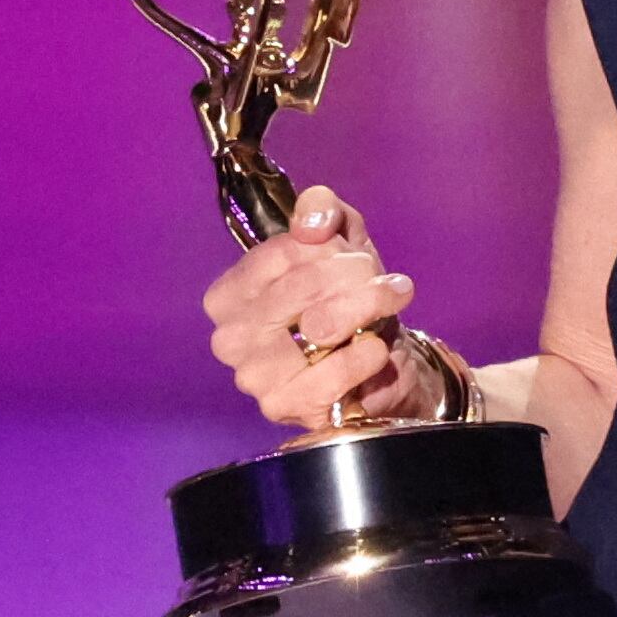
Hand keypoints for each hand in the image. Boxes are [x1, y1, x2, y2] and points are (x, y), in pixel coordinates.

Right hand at [200, 183, 440, 430]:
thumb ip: (322, 211)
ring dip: (369, 309)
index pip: (283, 251)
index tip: (360, 257)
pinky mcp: (284, 406)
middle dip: (358, 276)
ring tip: (389, 306)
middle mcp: (230, 336)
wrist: (375, 362)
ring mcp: (252, 375)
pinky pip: (333, 373)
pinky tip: (374, 349)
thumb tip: (311, 225)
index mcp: (228, 294)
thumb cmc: (345, 298)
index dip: (331, 248)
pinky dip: (365, 356)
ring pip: (322, 325)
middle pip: (305, 284)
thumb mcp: (338, 239)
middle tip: (387, 283)